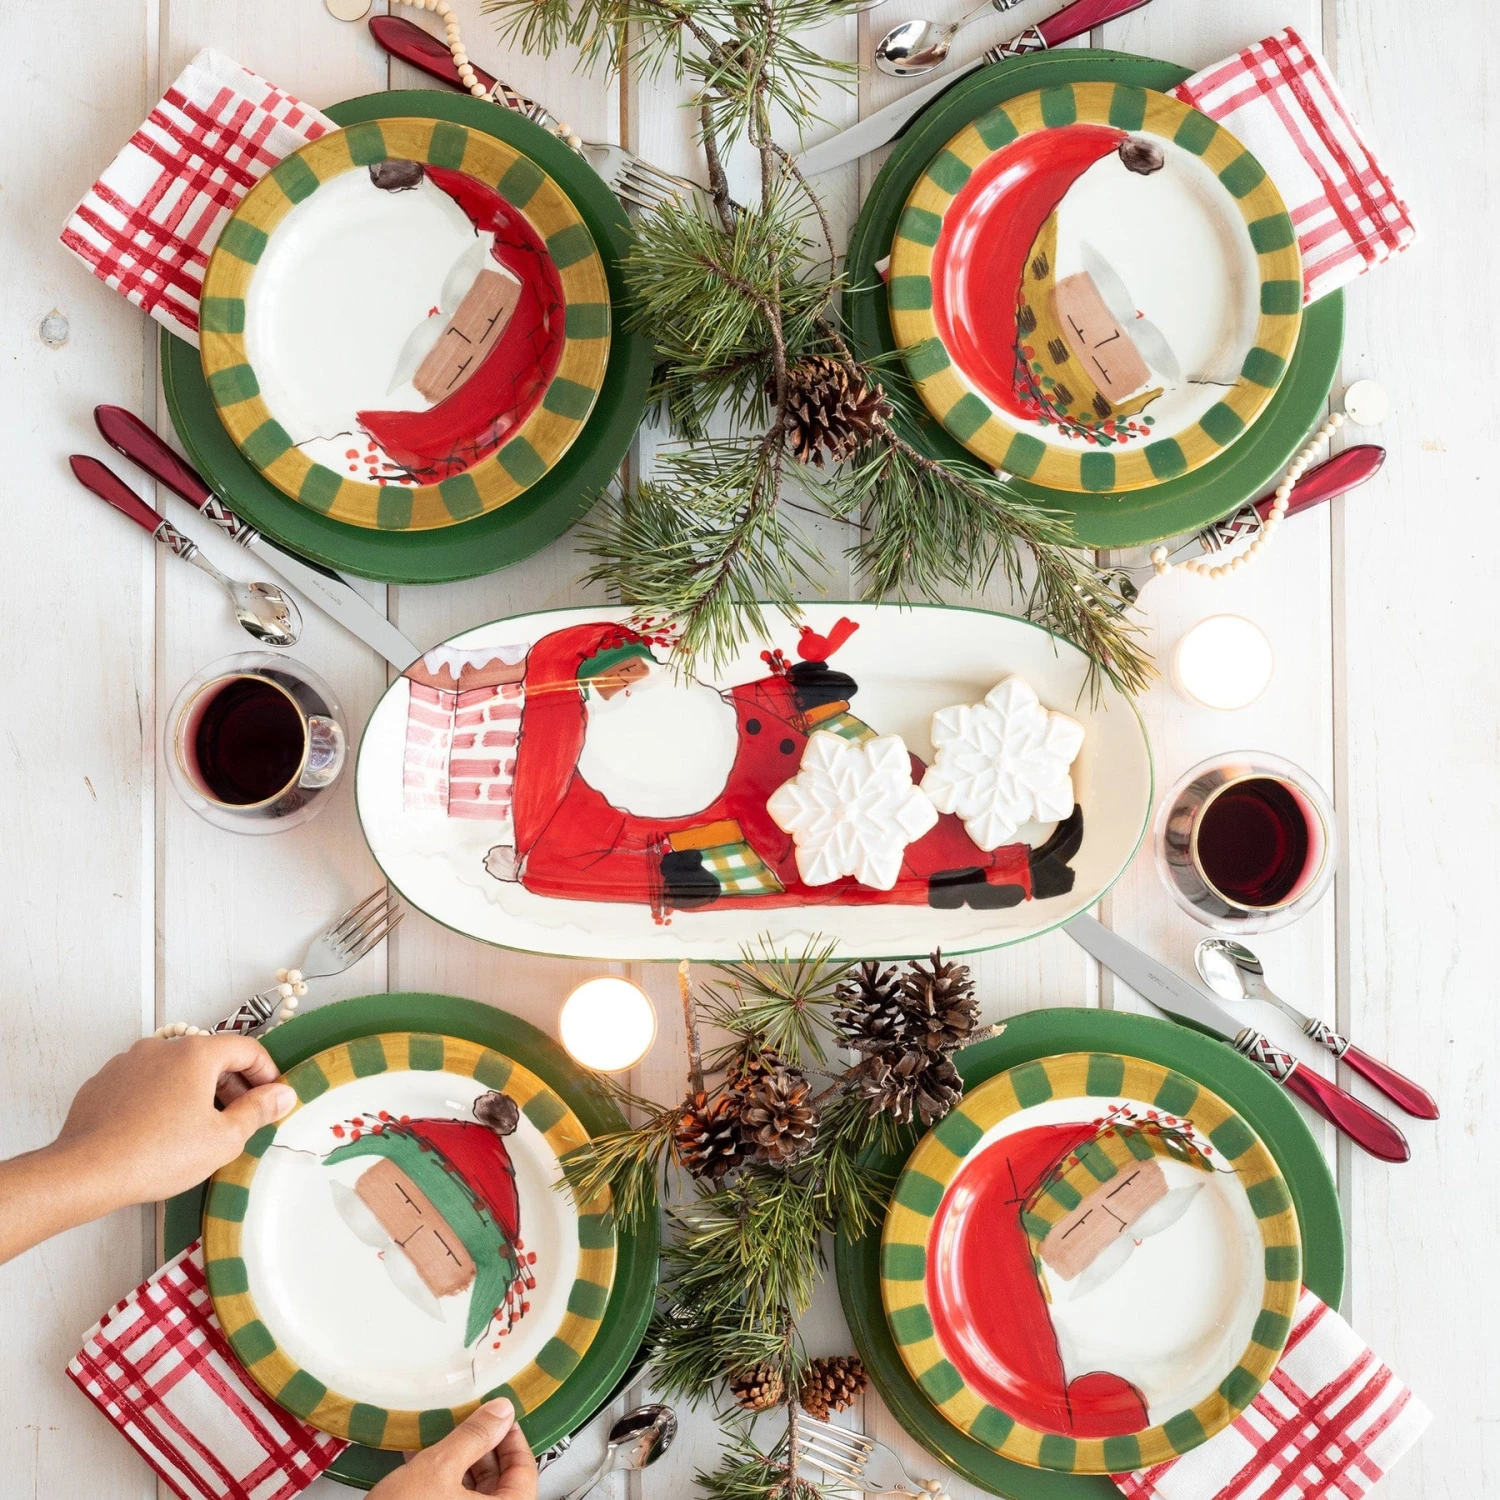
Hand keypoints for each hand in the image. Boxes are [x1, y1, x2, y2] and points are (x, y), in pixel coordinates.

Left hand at [52, 1034, 296, 1211]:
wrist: (85, 1172)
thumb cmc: (159, 1154)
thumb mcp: (223, 1139)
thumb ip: (259, 1110)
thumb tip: (283, 1094)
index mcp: (196, 1052)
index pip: (246, 1049)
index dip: (266, 1073)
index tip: (271, 1099)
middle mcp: (161, 1047)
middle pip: (209, 1057)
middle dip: (230, 1085)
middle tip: (238, 1120)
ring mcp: (127, 1062)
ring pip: (174, 1070)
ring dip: (193, 1091)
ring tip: (195, 1129)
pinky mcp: (102, 1083)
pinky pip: (143, 1083)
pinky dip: (159, 1098)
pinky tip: (157, 1131)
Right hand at [371, 1399, 536, 1498]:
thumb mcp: (440, 1468)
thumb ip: (474, 1437)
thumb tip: (502, 1410)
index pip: (525, 1471)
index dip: (512, 1438)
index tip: (499, 1416)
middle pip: (500, 1482)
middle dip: (481, 1448)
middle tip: (469, 1421)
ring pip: (473, 1493)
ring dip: (458, 1463)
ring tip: (441, 1435)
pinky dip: (441, 1482)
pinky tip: (419, 1460)